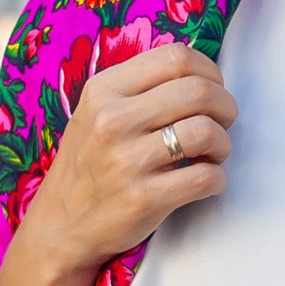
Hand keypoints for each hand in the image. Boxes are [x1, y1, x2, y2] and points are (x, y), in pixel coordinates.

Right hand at [12, 44, 236, 276]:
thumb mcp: (95, 113)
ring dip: (223, 144)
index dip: (209, 71)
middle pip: (199, 91)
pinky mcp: (144, 199)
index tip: (213, 89)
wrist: (59, 228)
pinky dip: (217, 179)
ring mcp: (126, 161)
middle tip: (222, 123)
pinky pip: (206, 177)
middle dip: (225, 107)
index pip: (176, 57)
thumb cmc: (88, 166)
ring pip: (206, 131)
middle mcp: (112, 120)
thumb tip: (199, 72)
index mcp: (103, 90)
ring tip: (212, 154)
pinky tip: (205, 181)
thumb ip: (138, 88)